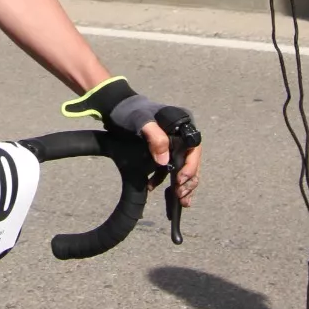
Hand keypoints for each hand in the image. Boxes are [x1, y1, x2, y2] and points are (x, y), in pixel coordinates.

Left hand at [62, 80, 201, 205]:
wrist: (114, 107)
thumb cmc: (130, 111)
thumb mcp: (141, 121)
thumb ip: (155, 137)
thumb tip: (165, 161)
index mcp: (182, 124)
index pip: (194, 149)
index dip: (191, 166)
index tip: (179, 180)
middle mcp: (181, 134)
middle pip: (190, 161)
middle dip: (188, 181)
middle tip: (181, 196)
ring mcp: (171, 143)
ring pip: (181, 167)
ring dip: (180, 185)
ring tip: (178, 201)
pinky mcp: (161, 150)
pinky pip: (167, 168)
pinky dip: (163, 180)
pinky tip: (153, 188)